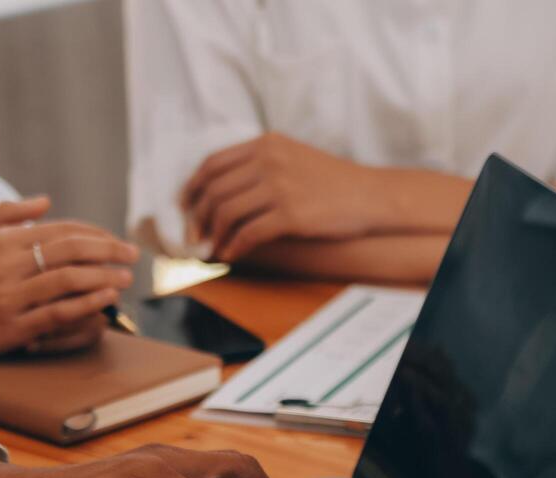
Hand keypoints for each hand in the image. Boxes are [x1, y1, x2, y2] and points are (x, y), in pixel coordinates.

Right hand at [0, 196, 138, 359]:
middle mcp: (7, 265)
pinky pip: (57, 312)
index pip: (59, 230)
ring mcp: (10, 297)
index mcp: (1, 241)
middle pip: (69, 250)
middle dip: (108, 250)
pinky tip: (105, 299)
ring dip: (103, 277)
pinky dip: (85, 304)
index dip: (94, 234)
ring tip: (125, 278)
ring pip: (67, 280)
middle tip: (133, 254)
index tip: (116, 241)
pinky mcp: (12, 327)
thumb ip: (6, 213)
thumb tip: (46, 200)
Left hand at [181, 133, 381, 262]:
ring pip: (226, 212)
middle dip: (197, 217)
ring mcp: (280, 186)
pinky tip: (232, 255)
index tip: (185, 207)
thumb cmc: (332, 182)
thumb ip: (260, 164)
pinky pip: (249, 233)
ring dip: (214, 234)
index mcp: (265, 144)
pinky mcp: (291, 214)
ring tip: (213, 247)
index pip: (212, 163)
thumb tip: (221, 190)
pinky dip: (234, 247)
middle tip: (194, 236)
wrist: (370, 195)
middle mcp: (269, 160)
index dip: (192, 188)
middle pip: (214, 190)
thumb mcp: (292, 157)